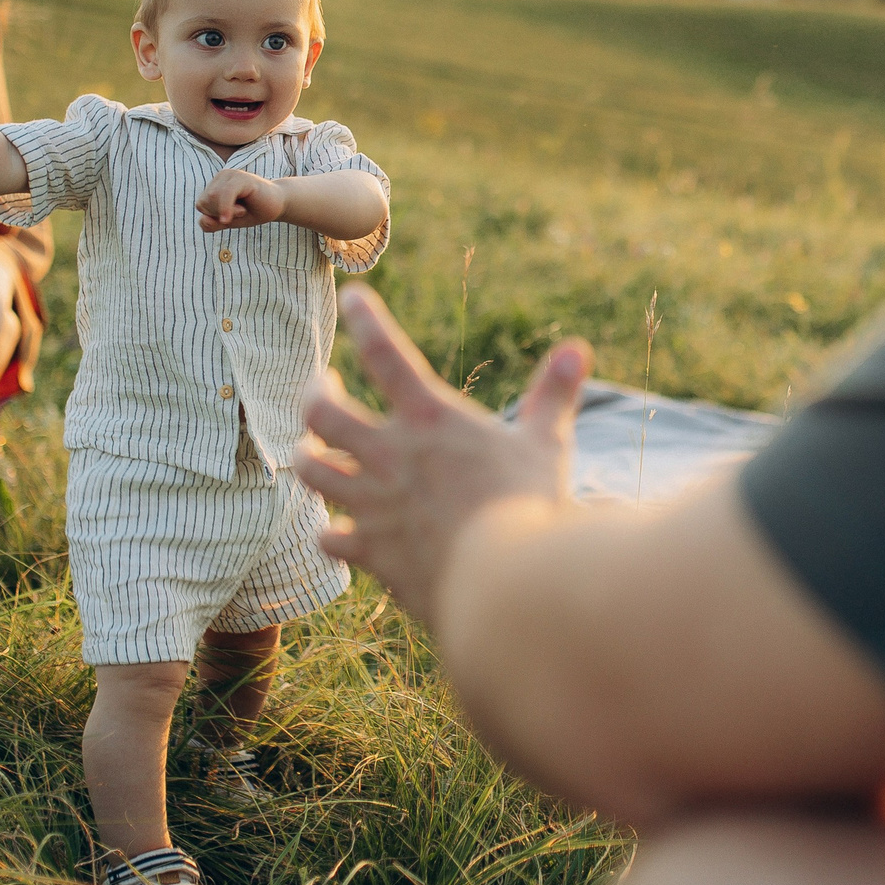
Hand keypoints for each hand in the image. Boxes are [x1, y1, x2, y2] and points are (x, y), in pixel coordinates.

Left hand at [197, 168, 287, 231]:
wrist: (279, 205)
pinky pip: (226, 193)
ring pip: (212, 198)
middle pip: (204, 202)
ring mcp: (232, 175)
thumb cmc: (254, 211)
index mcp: (216, 185)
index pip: (201, 205)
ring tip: (243, 209)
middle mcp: (222, 176)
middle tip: (240, 212)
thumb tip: (203, 220)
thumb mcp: (230, 221)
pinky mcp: (242, 178)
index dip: (214, 216)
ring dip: (227, 211)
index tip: (232, 216)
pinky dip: (226, 208)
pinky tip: (236, 215)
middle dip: (219, 214)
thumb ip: (213, 224)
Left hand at [296, 284, 592, 625]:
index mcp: (430, 420)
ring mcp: (373, 504)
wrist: (502, 585)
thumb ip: (554, 395)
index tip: (353, 299)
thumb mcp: (548, 444)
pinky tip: (334, 532)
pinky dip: (329, 534)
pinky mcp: (371, 550)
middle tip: (322, 387)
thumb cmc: (530, 508)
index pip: (386, 354)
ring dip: (309, 457)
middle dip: (314, 394)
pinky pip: (329, 538)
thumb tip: (576, 349)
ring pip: (312, 470)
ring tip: (311, 451)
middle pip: (322, 413)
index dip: (366, 320)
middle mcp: (390, 455)